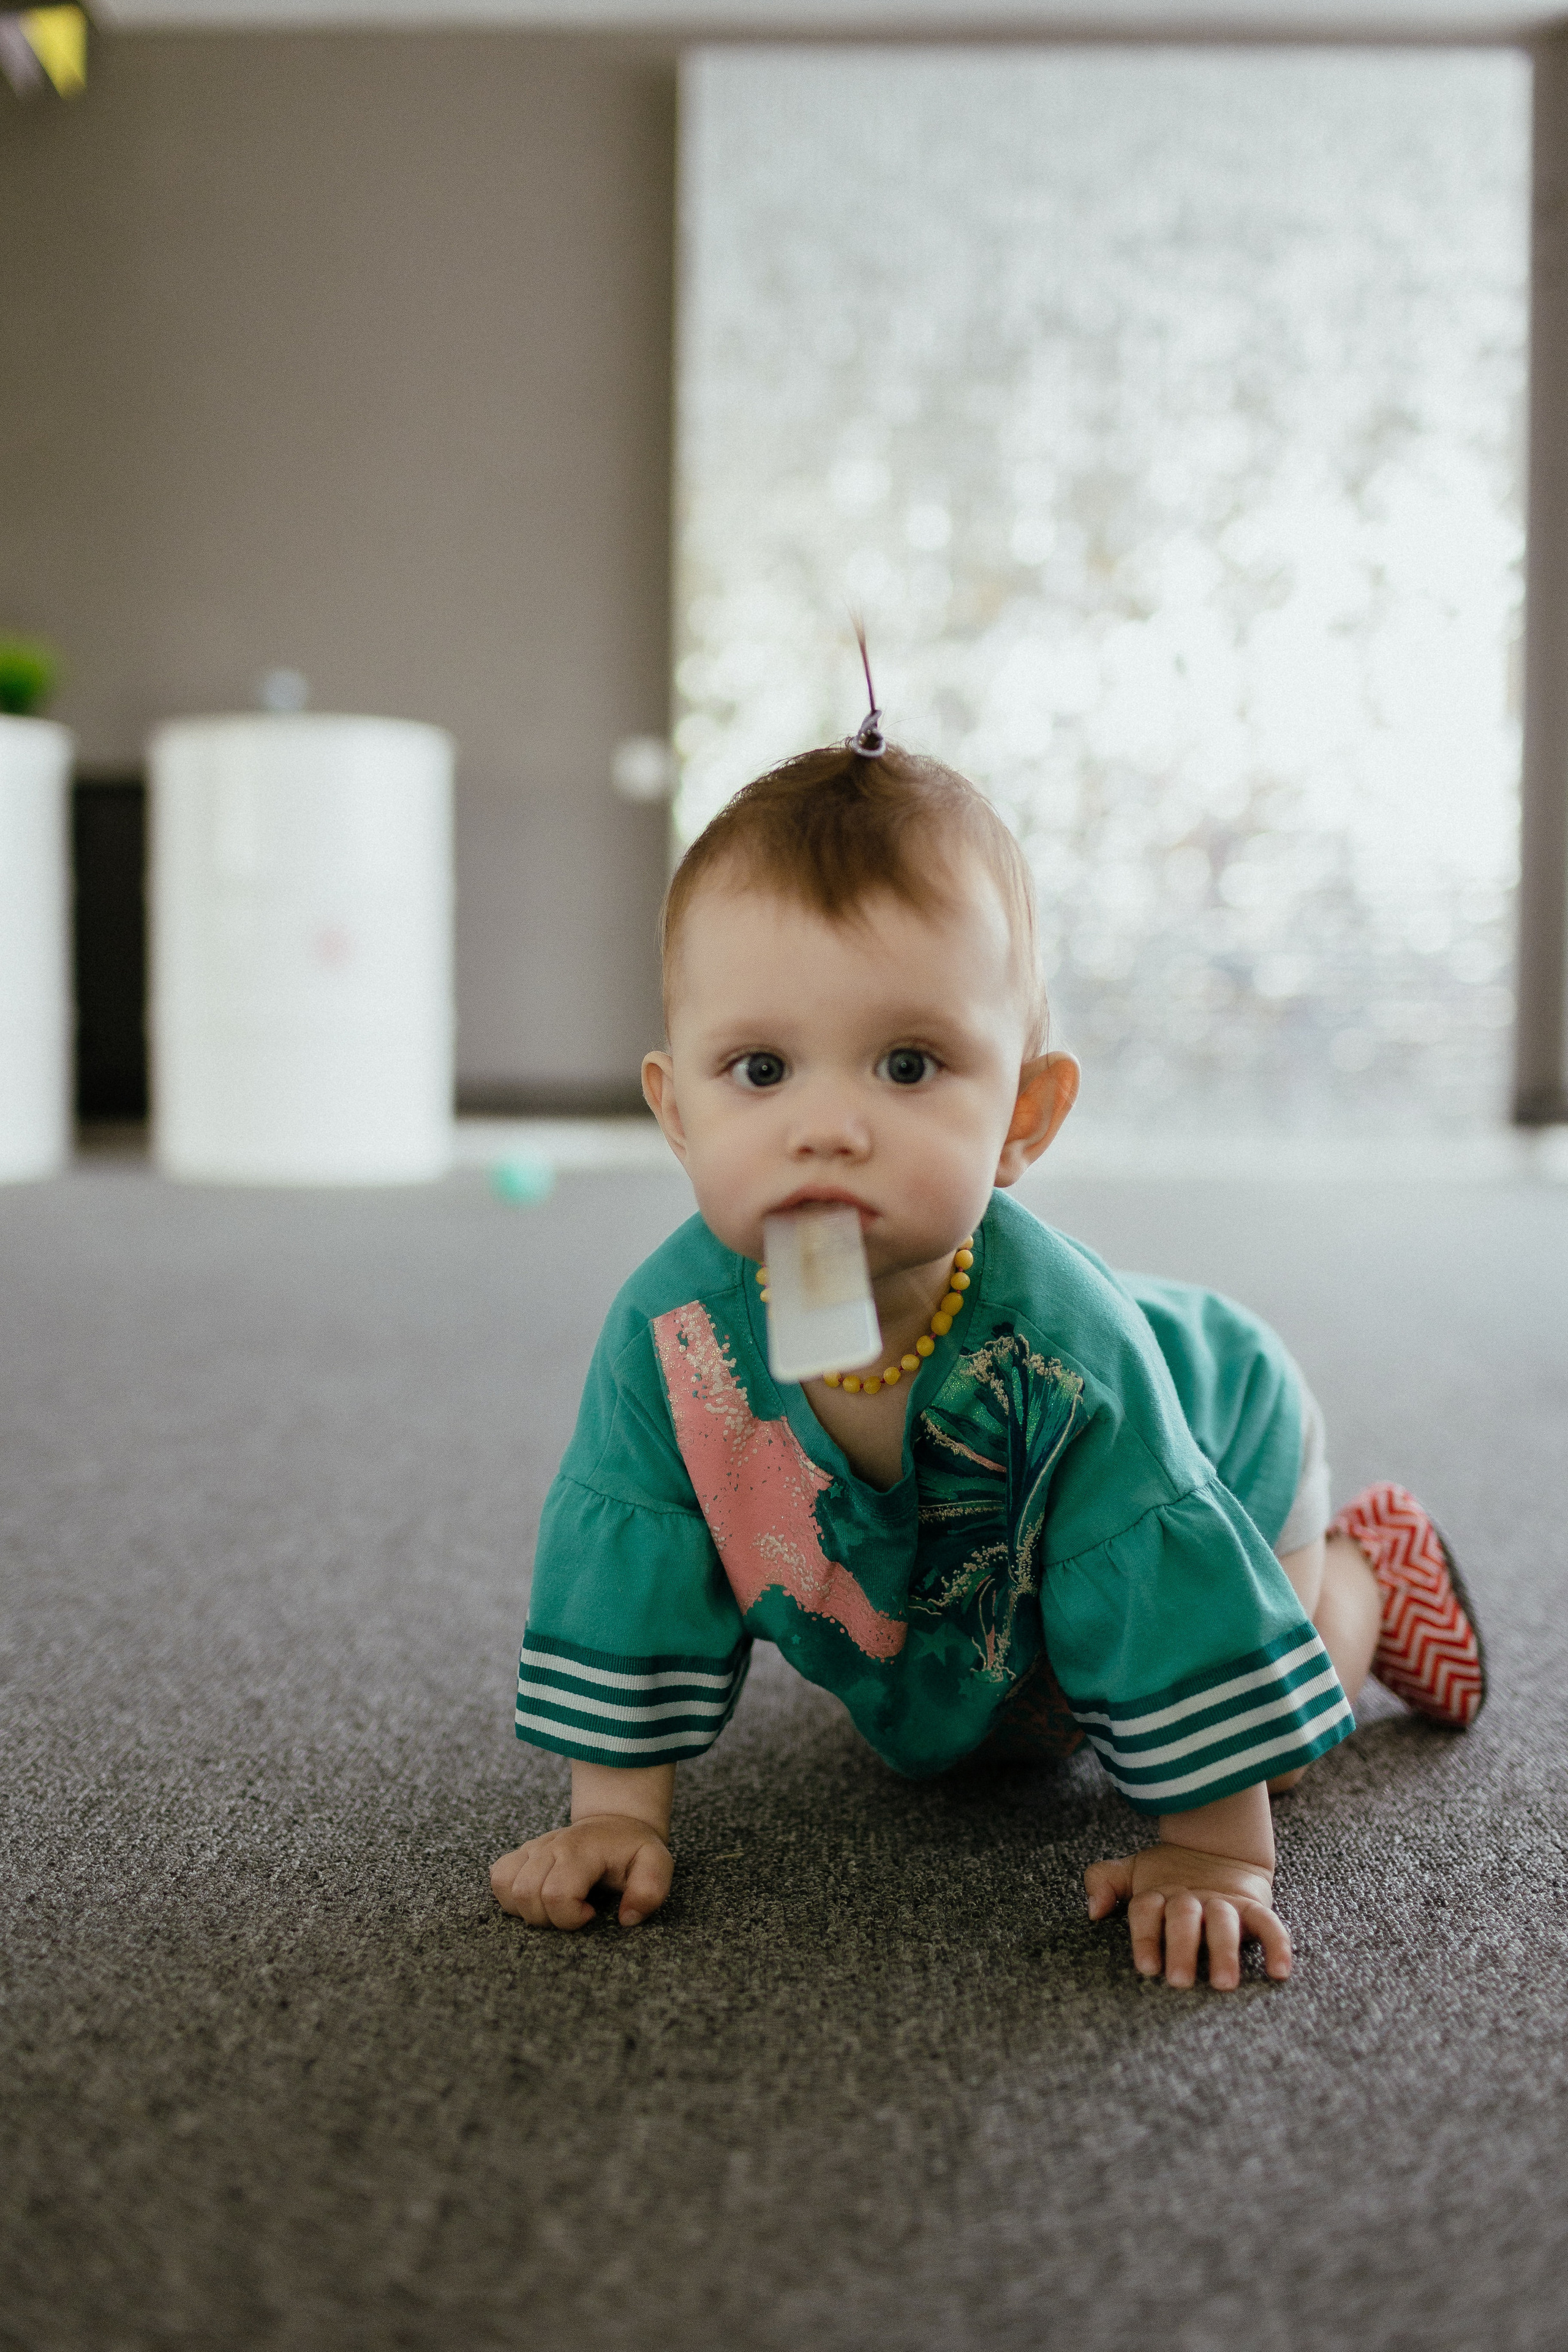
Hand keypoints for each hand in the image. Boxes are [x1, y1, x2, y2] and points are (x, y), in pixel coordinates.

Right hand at [490, 1812, 673, 1930]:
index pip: (556, 1893)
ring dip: (527, 1909)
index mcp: (581, 1850)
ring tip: (556, 1907)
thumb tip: (627, 1919)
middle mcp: (550, 1846)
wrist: (615, 1821)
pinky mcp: (522, 1854)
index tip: (590, 1914)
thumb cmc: (633, 1848)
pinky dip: (511, 1896)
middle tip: (574, 1912)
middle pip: (526, 1895)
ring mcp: (532, 1848)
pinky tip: (539, 1898)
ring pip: (506, 1887)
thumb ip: (650, 1890)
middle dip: (548, 1918)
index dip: (570, 1917)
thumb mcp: (656, 1863)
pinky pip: (498, 1878)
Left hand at [1084, 1840, 1291, 1988]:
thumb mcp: (1134, 1873)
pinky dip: (1277, 1945)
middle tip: (1178, 1980)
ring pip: (1224, 1922)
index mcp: (1159, 1892)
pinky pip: (1269, 1924)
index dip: (1145, 1936)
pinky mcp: (1253, 1906)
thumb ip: (1106, 1882)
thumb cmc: (1168, 1876)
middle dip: (1181, 1947)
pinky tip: (1279, 1972)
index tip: (1146, 1967)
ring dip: (1224, 1951)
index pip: (1146, 1910)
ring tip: (1223, 1983)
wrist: (1219, 1847)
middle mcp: (1191, 1897)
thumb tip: (1092, 1910)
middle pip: (1184, 1917)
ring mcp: (1224, 1901)